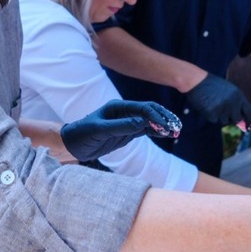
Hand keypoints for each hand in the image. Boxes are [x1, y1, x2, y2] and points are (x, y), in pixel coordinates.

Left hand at [60, 100, 181, 161]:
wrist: (74, 144)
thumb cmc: (83, 134)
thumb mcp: (100, 130)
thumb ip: (121, 126)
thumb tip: (142, 124)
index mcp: (117, 107)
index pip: (142, 108)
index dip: (155, 116)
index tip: (165, 126)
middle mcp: (124, 112)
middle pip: (150, 111)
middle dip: (164, 118)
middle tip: (176, 127)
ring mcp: (127, 122)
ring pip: (150, 121)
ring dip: (163, 125)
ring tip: (177, 131)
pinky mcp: (128, 132)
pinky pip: (146, 130)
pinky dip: (157, 132)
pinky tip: (167, 135)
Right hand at [184, 73, 250, 127]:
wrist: (196, 80)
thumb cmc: (211, 84)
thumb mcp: (228, 90)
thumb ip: (235, 101)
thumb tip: (241, 117)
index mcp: (238, 95)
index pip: (249, 111)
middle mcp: (233, 102)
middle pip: (237, 119)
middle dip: (232, 119)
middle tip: (224, 112)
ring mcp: (223, 108)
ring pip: (225, 121)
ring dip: (219, 116)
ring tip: (213, 104)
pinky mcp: (213, 113)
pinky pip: (214, 120)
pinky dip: (210, 115)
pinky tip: (207, 106)